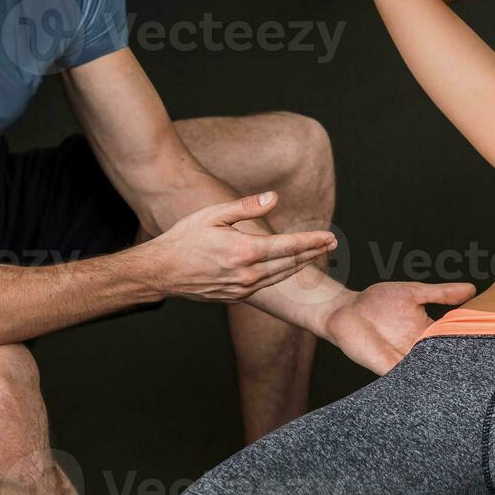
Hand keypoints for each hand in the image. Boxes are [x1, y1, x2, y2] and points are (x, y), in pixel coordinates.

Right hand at [143, 192, 335, 301]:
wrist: (161, 272)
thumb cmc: (185, 238)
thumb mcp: (214, 214)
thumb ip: (247, 207)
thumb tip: (275, 198)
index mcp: (244, 251)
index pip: (288, 246)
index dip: (312, 241)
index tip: (330, 236)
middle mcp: (246, 274)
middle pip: (290, 264)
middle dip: (313, 252)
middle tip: (333, 243)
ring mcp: (241, 289)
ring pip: (280, 277)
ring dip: (301, 266)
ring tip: (317, 254)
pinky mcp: (235, 297)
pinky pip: (266, 286)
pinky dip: (282, 277)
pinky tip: (289, 269)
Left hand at [324, 280, 476, 374]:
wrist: (346, 309)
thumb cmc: (377, 300)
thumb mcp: (414, 293)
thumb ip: (442, 294)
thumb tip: (472, 289)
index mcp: (427, 331)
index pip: (452, 342)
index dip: (468, 346)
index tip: (490, 350)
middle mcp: (418, 349)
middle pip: (442, 361)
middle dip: (459, 370)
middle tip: (483, 378)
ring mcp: (403, 360)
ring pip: (427, 374)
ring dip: (440, 379)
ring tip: (461, 389)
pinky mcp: (386, 368)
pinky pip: (404, 380)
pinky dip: (415, 385)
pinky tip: (428, 389)